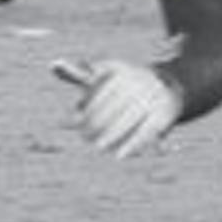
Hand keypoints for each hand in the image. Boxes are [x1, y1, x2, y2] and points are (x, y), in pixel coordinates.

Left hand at [53, 58, 183, 159]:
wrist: (168, 86)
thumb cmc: (125, 82)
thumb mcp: (102, 74)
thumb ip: (79, 73)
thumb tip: (53, 65)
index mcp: (124, 70)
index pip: (102, 90)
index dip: (87, 106)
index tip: (74, 120)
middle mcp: (140, 81)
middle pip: (116, 104)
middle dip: (98, 122)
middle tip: (84, 136)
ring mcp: (153, 97)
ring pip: (130, 118)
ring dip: (113, 134)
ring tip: (98, 146)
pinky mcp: (164, 114)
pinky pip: (147, 131)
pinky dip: (133, 145)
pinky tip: (120, 156)